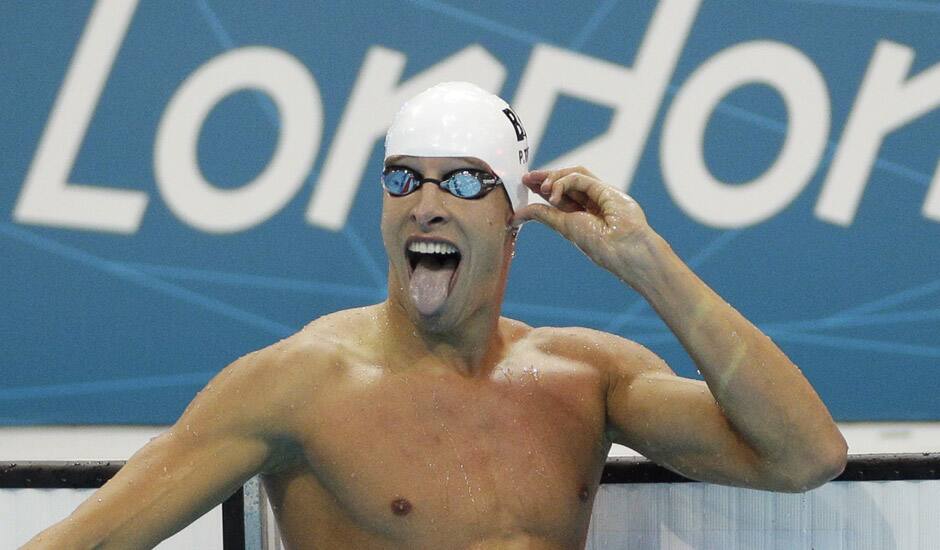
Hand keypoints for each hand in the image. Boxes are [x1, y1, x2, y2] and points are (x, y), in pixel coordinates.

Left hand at [512, 166, 658, 278]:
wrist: (625, 250)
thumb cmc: (599, 245)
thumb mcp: (564, 227)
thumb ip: (544, 215)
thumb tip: (516, 215)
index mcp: (587, 214)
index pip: (563, 194)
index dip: (545, 187)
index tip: (526, 184)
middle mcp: (595, 201)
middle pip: (567, 180)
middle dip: (546, 177)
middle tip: (526, 178)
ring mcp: (602, 193)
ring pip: (574, 174)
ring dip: (554, 177)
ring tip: (541, 188)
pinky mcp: (606, 188)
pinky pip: (580, 176)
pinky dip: (563, 182)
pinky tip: (553, 194)